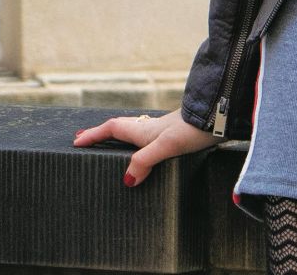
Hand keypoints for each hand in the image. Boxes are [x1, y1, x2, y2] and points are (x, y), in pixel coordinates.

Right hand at [72, 109, 221, 186]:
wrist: (220, 117)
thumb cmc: (194, 130)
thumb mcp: (166, 146)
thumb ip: (145, 160)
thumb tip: (127, 180)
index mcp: (144, 130)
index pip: (112, 128)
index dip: (93, 134)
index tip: (76, 141)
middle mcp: (152, 128)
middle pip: (121, 129)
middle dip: (103, 135)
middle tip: (88, 141)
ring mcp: (165, 132)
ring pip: (136, 133)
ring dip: (121, 139)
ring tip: (111, 148)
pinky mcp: (178, 136)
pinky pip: (150, 141)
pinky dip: (140, 146)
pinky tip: (148, 153)